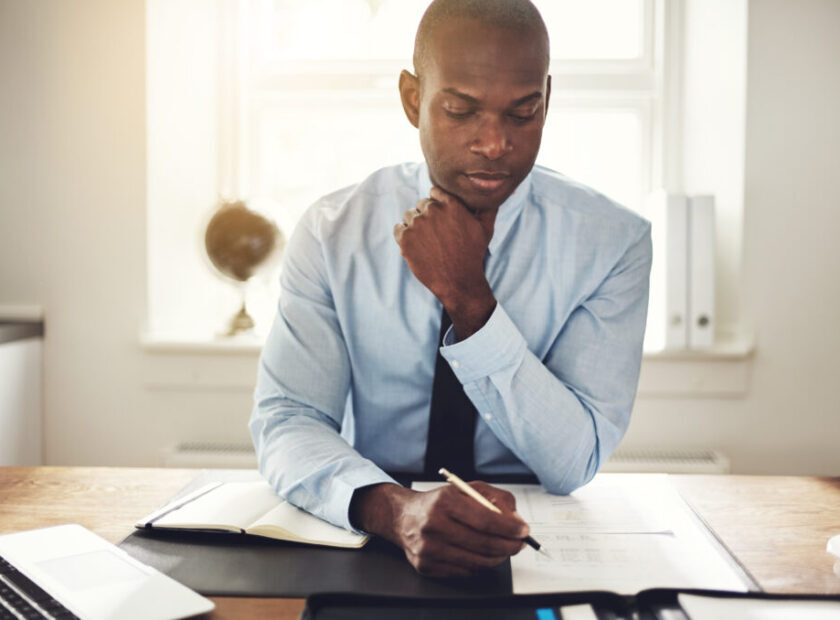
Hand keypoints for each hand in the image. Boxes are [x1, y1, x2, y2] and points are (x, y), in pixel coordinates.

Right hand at [350, 482, 528, 576]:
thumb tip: (515, 519)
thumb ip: (494, 497)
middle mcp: (433, 525)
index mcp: (443, 502)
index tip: (523, 531)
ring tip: (504, 549)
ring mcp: (428, 549)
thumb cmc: (438, 502)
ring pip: (477, 562)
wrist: (403, 517)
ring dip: (498, 558)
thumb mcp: (464, 489)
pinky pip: (464, 572)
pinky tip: (482, 555)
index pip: (485, 520)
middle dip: (509, 545)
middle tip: (520, 543)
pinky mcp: (426, 566)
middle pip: (483, 544)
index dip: (508, 528)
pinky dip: (480, 565)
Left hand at [393, 186, 496, 339]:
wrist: (458, 281)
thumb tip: (506, 190)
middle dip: (427, 217)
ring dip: (415, 226)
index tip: (443, 221)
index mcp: (451, 204)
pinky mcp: (405, 238)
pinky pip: (398, 229)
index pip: (435, 193)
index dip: (438, 206)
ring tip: (428, 243)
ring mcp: (417, 223)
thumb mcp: (486, 228)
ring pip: (409, 216)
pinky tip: (417, 247)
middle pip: (421, 204)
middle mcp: (433, 210)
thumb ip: (489, 205)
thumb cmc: (473, 254)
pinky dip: (404, 236)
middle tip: (436, 236)